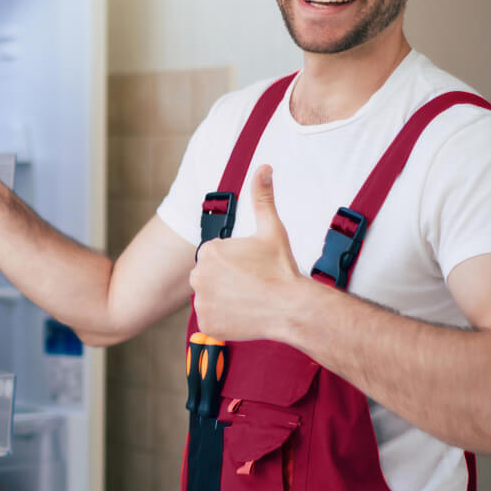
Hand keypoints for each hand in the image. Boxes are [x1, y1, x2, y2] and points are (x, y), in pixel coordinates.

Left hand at [189, 165, 304, 340]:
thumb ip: (262, 197)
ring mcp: (201, 302)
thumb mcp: (272, 228)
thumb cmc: (281, 268)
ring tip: (248, 298)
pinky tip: (243, 313)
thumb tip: (263, 167)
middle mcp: (198, 275)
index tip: (252, 267)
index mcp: (209, 251)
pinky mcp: (206, 323)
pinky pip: (211, 317)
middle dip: (226, 278)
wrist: (291, 307)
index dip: (236, 261)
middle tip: (251, 283)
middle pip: (209, 275)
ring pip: (210, 296)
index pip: (216, 255)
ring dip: (224, 297)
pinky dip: (224, 317)